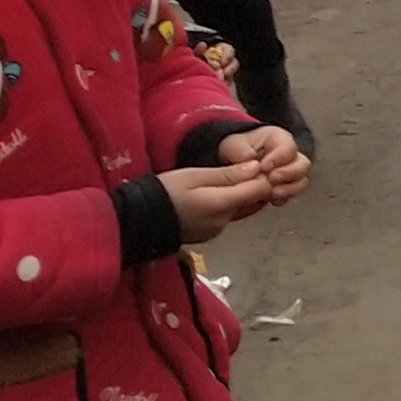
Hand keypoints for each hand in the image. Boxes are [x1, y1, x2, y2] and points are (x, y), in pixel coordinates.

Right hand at [157, 160, 274, 245]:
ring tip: (217, 181)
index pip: (261, 190)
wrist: (137, 220)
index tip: (253, 166)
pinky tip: (208, 196)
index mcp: (222, 205)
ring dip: (236, 196)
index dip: (262, 176)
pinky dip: (224, 206)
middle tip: (233, 171)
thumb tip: (256, 168)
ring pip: (239, 209)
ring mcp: (216, 230)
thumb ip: (226, 174)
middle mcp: (224, 221)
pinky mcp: (208, 234)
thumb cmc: (163, 193)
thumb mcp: (194, 175)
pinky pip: (225, 217)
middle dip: (250, 186)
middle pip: (252, 201)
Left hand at [218, 125, 311, 204]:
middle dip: (288, 173)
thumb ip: (240, 149)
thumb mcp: (233, 145)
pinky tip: (271, 199)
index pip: (288, 146)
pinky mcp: (287, 188)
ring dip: (289, 188)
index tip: (264, 166)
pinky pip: (294, 194)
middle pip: (302, 163)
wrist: (235, 165)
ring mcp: (292, 173)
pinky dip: (284, 197)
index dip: (279, 157)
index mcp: (279, 139)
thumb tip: (249, 156)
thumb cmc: (237, 151)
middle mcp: (290, 156)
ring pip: (302, 180)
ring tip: (272, 193)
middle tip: (272, 179)